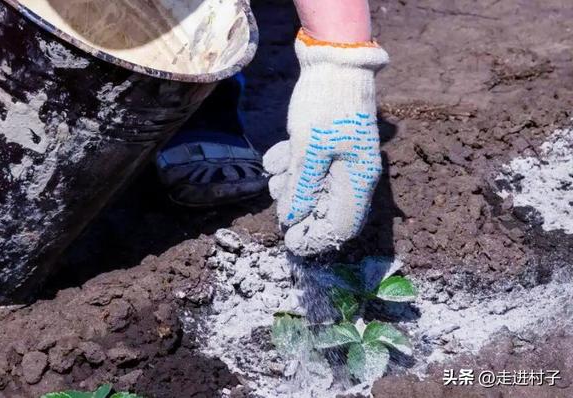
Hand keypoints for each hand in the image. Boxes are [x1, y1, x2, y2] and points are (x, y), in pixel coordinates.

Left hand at [263, 31, 387, 255]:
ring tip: (277, 169)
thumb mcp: (309, 149)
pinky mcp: (328, 146)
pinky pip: (309, 167)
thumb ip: (302, 187)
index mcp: (358, 180)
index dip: (316, 239)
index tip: (289, 241)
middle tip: (279, 192)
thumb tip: (291, 218)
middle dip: (297, 205)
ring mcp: (342, 160)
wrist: (333, 60)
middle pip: (324, 209)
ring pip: (313, 189)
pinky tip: (278, 153)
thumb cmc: (326, 105)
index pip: (342, 227)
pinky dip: (292, 165)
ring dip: (290, 184)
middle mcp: (353, 174)